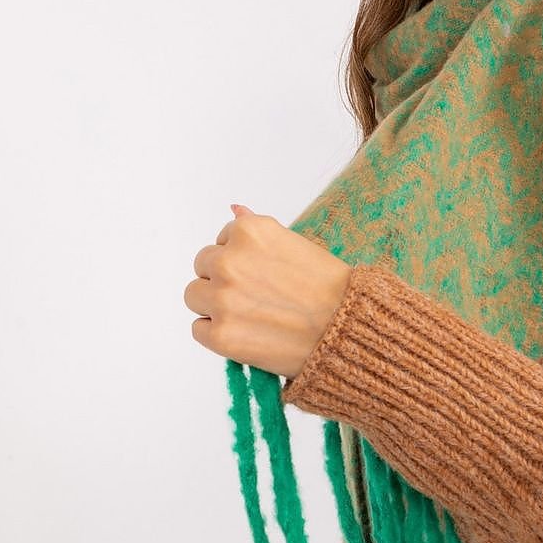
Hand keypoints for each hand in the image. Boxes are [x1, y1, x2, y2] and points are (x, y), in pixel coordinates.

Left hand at [184, 204, 351, 378]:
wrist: (348, 331)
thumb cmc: (331, 289)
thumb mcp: (296, 244)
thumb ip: (256, 230)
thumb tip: (234, 208)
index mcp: (249, 231)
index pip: (221, 241)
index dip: (241, 260)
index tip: (263, 276)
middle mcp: (229, 260)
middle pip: (202, 266)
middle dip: (222, 280)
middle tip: (256, 297)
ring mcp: (222, 298)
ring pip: (194, 296)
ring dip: (214, 305)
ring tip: (250, 316)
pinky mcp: (220, 334)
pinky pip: (198, 329)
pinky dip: (218, 334)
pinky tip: (247, 334)